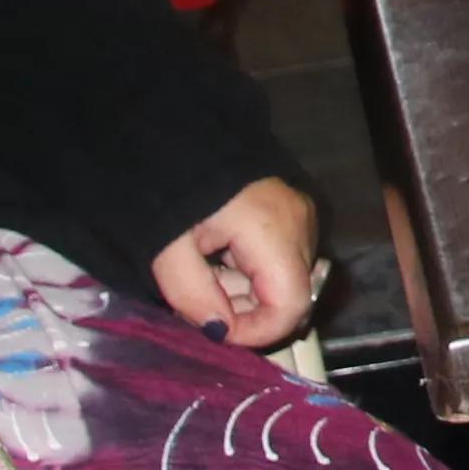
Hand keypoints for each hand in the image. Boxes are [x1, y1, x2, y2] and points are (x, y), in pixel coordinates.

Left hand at [155, 176, 330, 350]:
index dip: (255, 332)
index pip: (290, 307)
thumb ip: (192, 296)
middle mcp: (301, 226)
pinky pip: (280, 259)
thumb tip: (220, 332)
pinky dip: (251, 272)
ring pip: (285, 281)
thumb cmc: (169, 190)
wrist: (174, 137)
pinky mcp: (292, 212)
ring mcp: (301, 216)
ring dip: (245, 292)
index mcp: (274, 232)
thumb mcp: (168, 250)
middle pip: (289, 296)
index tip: (213, 330)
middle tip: (199, 296)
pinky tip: (219, 257)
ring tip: (205, 272)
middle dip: (244, 311)